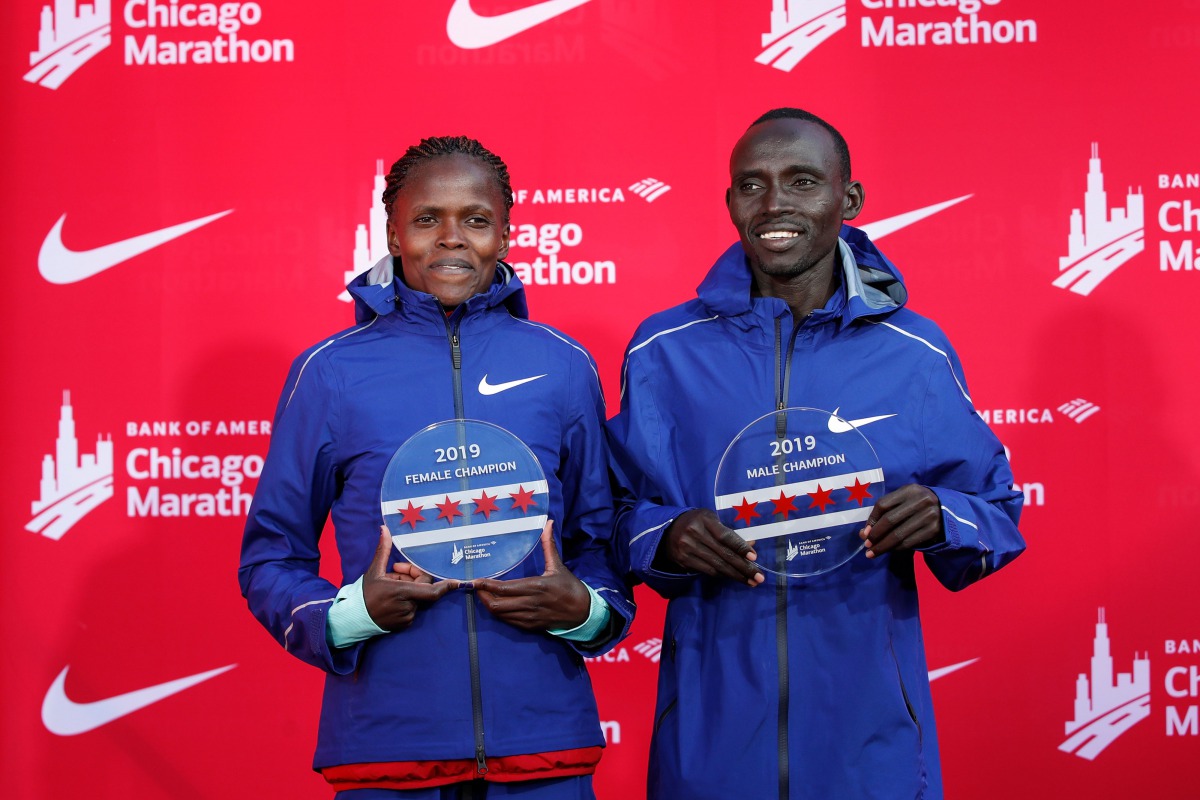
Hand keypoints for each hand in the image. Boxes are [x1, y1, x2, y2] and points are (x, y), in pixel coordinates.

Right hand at [362, 526, 454, 630]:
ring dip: (408, 588)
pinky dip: (407, 600)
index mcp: (402, 592)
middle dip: (413, 577)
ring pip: (417, 597)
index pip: (431, 590)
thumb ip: (383, 550)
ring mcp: (407, 617)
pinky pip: (412, 607)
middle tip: (396, 571)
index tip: (457, 582)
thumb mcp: (374, 571)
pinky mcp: (405, 624)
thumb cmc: (364, 594)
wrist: (353, 618)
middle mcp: (408, 606)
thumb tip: (384, 529)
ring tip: (390, 584)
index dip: (445, 586)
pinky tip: (393, 597)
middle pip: (422, 588)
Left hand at [472, 522, 591, 630]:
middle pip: (497, 604)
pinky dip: (499, 613)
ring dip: (489, 605)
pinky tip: (496, 604)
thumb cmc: (569, 586)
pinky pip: (508, 621)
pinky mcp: (530, 626)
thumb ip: (548, 545)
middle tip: (476, 588)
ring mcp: (530, 616)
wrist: (583, 612)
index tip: (474, 581)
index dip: (486, 585)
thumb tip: (549, 523)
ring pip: (501, 614)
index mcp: (536, 586)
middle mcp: (531, 603)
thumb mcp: (558, 565)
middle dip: (483, 596)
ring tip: (482, 595)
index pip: (505, 588)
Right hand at [655, 508, 763, 586]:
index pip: (725, 536)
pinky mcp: (683, 559)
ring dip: (736, 575)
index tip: (754, 558)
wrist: (667, 530)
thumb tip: (752, 545)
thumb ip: (730, 532)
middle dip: (744, 567)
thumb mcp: (711, 520)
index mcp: (704, 519)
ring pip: (717, 565)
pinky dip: (722, 575)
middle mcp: (695, 533)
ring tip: (751, 581)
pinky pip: (708, 570)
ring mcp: (687, 547)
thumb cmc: (697, 523)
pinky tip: (733, 577)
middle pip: (724, 554)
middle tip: (759, 577)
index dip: (740, 547)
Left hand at [860, 484, 943, 557]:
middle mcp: (921, 500)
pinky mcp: (934, 530)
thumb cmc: (917, 506)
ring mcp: (929, 516)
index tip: (864, 532)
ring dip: (883, 546)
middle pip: (890, 520)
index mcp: (909, 490)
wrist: (947, 510)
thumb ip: (884, 513)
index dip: (871, 520)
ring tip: (872, 553)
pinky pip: (909, 542)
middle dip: (875, 535)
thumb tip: (864, 533)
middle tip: (866, 545)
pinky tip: (889, 550)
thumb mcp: (903, 502)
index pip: (883, 504)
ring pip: (899, 534)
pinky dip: (896, 548)